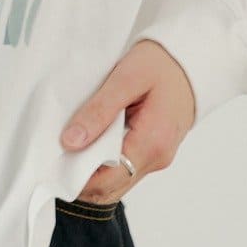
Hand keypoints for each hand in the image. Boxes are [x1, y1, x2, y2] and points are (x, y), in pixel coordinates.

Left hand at [59, 38, 196, 203]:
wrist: (194, 58)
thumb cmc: (162, 63)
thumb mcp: (126, 78)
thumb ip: (99, 110)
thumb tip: (71, 142)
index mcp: (151, 143)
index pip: (106, 182)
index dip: (76, 178)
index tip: (52, 162)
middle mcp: (157, 158)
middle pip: (111, 187)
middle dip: (80, 177)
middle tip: (55, 155)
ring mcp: (157, 157)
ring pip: (117, 180)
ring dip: (92, 170)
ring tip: (70, 145)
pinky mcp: (154, 150)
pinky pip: (125, 167)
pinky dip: (104, 161)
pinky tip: (90, 140)